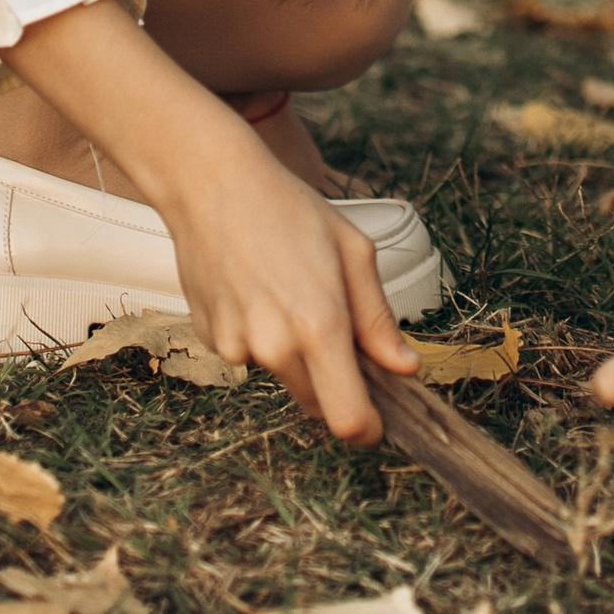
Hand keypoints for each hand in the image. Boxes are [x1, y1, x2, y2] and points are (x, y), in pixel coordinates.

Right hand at [167, 140, 416, 443]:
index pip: (347, 420)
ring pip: (284, 377)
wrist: (211, 184)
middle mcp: (275, 346)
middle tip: (341, 335)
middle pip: (317, 406)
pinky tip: (257, 290)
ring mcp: (236, 346)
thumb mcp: (353, 253)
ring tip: (290, 293)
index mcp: (319, 325)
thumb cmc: (288, 209)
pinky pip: (250, 355)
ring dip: (297, 357)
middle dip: (337, 386)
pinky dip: (261, 337)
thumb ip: (379, 320)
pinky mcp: (209, 339)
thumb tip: (403, 368)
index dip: (367, 429)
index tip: (377, 422)